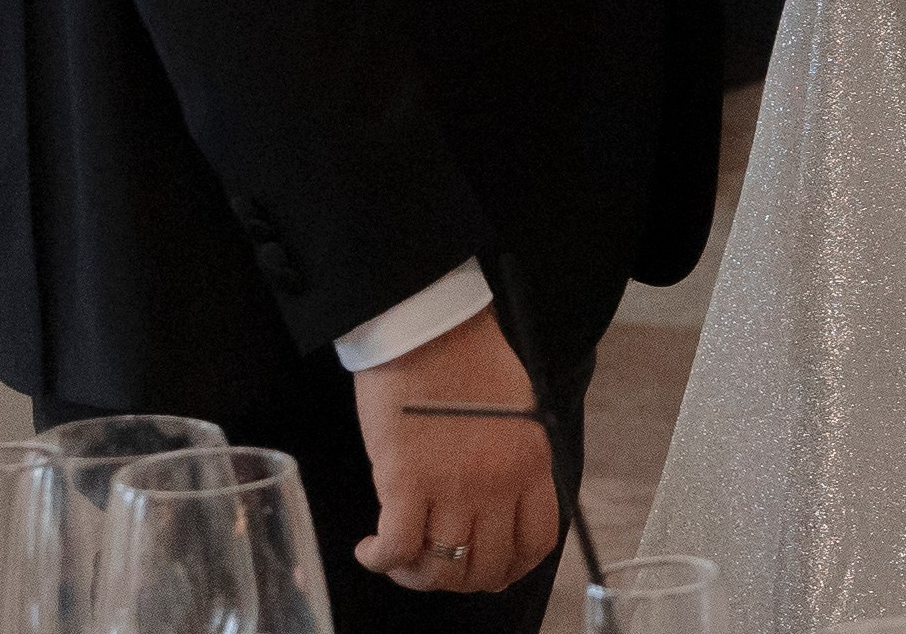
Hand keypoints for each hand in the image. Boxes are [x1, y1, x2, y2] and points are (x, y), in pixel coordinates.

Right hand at [353, 305, 559, 597]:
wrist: (427, 324)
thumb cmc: (469, 355)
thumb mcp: (517, 408)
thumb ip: (516, 459)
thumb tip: (500, 505)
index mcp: (530, 461)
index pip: (535, 542)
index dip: (511, 567)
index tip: (490, 569)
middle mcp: (497, 483)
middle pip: (486, 567)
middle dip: (462, 580)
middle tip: (440, 567)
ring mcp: (451, 487)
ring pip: (441, 569)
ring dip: (418, 576)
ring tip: (402, 560)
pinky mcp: (404, 483)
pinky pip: (396, 549)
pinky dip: (380, 560)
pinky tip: (370, 549)